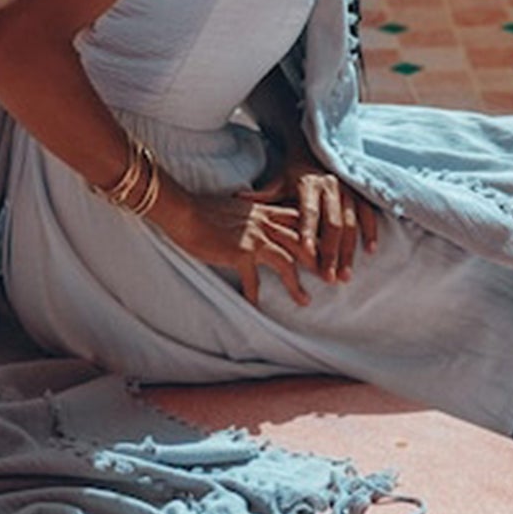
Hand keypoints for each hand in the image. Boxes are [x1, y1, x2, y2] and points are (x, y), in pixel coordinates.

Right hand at [158, 191, 318, 307]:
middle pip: (302, 242)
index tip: (325, 251)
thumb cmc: (201, 209)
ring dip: (297, 284)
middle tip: (329, 278)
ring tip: (305, 301)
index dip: (314, 236)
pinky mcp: (240, 252)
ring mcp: (254, 238)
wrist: (183, 211)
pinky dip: (254, 295)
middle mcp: (264, 223)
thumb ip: (250, 215)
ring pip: (287, 263)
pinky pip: (254, 280)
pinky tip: (255, 306)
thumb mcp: (235, 207)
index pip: (299, 221)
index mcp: (264, 211)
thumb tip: (255, 225)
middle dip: (318, 261)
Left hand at [243, 141, 379, 284]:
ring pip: (351, 223)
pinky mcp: (360, 193)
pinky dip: (370, 231)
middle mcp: (331, 186)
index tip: (307, 251)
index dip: (308, 230)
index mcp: (309, 184)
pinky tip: (369, 251)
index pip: (308, 210)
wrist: (315, 150)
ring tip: (345, 275)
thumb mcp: (278, 181)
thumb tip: (239, 199)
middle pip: (333, 223)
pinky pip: (368, 214)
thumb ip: (263, 194)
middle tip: (327, 277)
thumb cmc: (293, 173)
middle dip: (331, 252)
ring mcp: (348, 190)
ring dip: (349, 251)